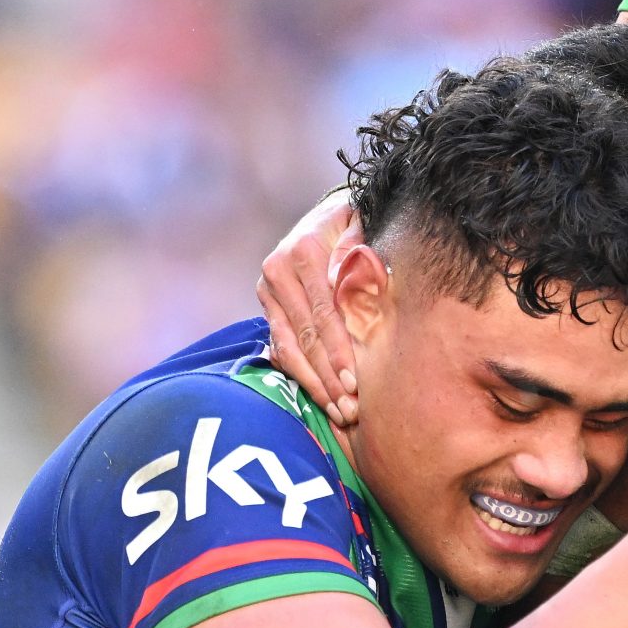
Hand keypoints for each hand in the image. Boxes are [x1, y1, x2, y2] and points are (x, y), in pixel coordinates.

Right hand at [256, 192, 364, 421]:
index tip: (355, 382)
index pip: (323, 313)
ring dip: (313, 383)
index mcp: (302, 251)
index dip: (339, 350)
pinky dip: (299, 374)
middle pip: (305, 336)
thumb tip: (343, 274)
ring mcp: (268, 291)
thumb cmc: (356, 223)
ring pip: (289, 348)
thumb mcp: (361, 224)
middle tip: (349, 409)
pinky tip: (318, 397)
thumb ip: (356, 247)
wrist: (330, 215)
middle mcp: (277, 272)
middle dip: (328, 377)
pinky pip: (281, 347)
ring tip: (336, 412)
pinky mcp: (267, 305)